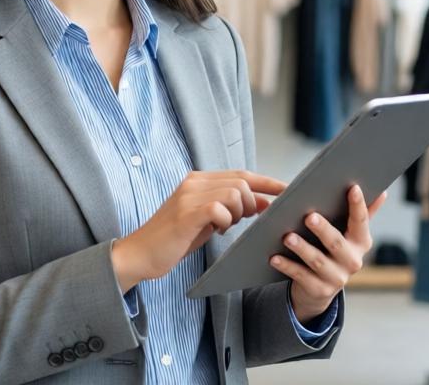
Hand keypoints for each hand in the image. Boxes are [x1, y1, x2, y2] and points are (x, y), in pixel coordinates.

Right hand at [111, 170, 287, 290]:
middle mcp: (194, 182)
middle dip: (253, 203)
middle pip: (242, 181)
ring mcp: (188, 195)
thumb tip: (264, 202)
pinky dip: (225, 221)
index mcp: (198, 180)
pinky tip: (215, 231)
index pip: (242, 174)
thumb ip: (231, 209)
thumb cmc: (174, 239)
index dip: (267, 182)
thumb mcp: (207, 221)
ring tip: (225, 227)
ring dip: (239, 213)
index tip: (288, 190)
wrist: (140, 254)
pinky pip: (220, 209)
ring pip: (235, 193)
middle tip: (245, 220)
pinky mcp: (186, 212)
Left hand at [270, 184, 386, 323]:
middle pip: (336, 243)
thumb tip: (382, 192)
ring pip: (317, 261)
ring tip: (287, 237)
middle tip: (309, 216)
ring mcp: (337, 278)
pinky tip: (274, 257)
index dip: (358, 205)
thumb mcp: (349, 235)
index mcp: (361, 243)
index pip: (361, 221)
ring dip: (302, 248)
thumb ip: (363, 214)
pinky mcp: (319, 290)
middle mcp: (352, 261)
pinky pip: (300, 276)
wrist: (321, 288)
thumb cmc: (334, 250)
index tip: (352, 188)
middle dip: (323, 230)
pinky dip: (287, 266)